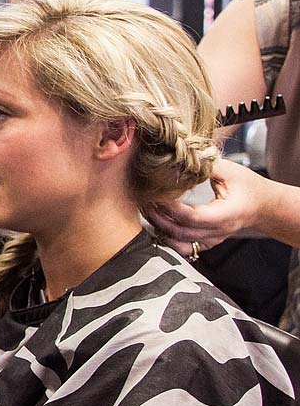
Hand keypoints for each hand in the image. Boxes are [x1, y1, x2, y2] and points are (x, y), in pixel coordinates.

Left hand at [145, 157, 264, 251]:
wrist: (263, 205)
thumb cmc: (248, 186)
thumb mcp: (231, 170)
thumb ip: (207, 165)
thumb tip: (181, 157)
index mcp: (226, 214)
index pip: (193, 217)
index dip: (170, 207)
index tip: (156, 193)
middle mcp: (218, 231)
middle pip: (181, 232)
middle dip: (158, 217)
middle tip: (143, 199)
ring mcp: (211, 240)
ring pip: (179, 243)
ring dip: (159, 228)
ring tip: (146, 209)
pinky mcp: (205, 242)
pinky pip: (182, 248)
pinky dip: (166, 238)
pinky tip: (155, 223)